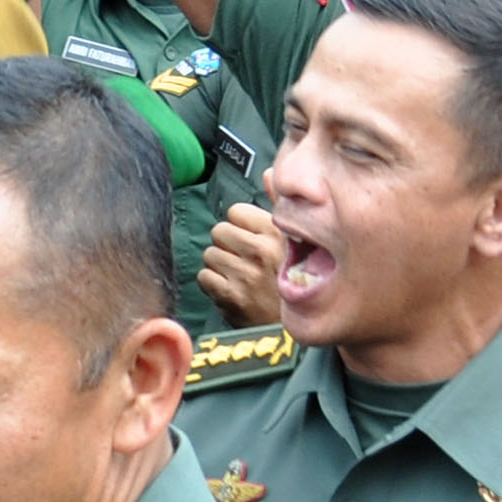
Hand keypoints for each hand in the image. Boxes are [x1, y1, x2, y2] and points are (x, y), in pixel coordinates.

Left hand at [196, 203, 289, 327]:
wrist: (297, 328)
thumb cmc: (296, 281)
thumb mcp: (297, 239)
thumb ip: (279, 204)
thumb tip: (269, 173)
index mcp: (279, 233)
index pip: (236, 211)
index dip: (240, 225)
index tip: (251, 239)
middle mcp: (262, 251)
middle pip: (219, 231)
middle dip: (226, 245)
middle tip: (241, 259)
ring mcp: (246, 275)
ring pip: (210, 255)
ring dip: (219, 265)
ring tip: (239, 276)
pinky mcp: (231, 297)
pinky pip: (204, 278)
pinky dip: (213, 284)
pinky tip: (231, 290)